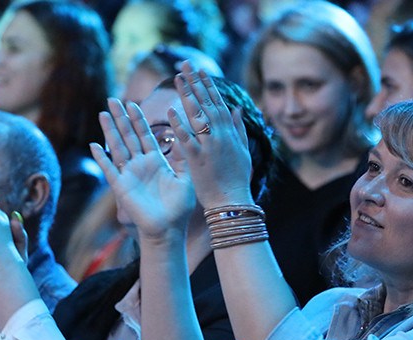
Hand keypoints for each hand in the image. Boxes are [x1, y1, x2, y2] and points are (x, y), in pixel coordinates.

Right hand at [90, 98, 195, 241]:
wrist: (169, 229)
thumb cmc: (179, 207)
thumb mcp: (186, 178)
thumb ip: (183, 158)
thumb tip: (186, 137)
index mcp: (155, 161)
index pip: (145, 135)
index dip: (138, 120)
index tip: (133, 103)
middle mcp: (140, 165)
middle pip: (128, 136)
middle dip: (120, 118)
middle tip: (112, 99)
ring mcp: (129, 175)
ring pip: (117, 147)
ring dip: (110, 130)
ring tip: (103, 113)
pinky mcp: (121, 187)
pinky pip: (110, 170)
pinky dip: (102, 158)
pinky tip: (94, 145)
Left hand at [168, 63, 254, 208]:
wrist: (232, 202)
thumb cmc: (237, 179)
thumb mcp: (242, 151)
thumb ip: (238, 128)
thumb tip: (236, 107)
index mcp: (230, 132)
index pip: (217, 103)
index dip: (208, 85)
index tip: (199, 70)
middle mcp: (221, 135)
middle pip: (206, 103)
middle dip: (195, 83)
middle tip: (184, 65)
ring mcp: (210, 146)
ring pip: (197, 116)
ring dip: (187, 96)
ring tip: (177, 79)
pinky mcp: (198, 159)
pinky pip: (186, 139)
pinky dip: (179, 126)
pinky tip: (170, 113)